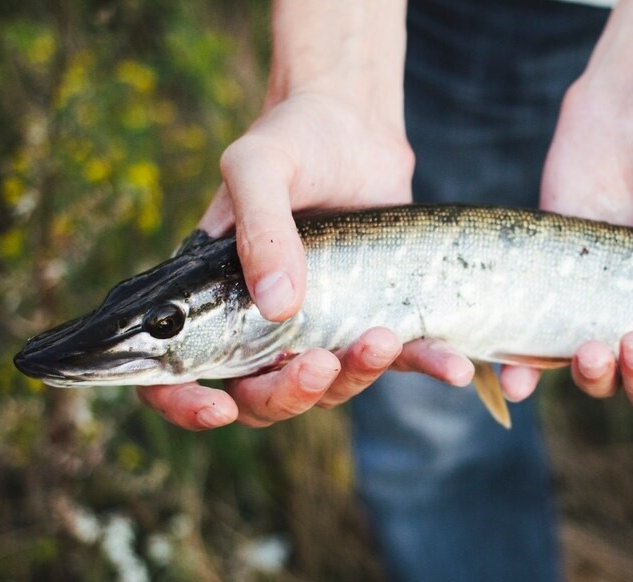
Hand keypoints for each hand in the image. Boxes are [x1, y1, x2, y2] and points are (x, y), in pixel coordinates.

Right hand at [137, 93, 474, 428]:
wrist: (355, 123)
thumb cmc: (291, 138)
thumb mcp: (259, 167)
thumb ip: (259, 229)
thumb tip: (277, 307)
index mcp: (212, 297)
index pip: (178, 373)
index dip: (186, 403)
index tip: (217, 408)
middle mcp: (262, 324)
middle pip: (260, 396)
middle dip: (287, 394)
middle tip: (319, 363)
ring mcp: (321, 326)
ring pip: (328, 388)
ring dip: (354, 377)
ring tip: (382, 338)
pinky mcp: (375, 315)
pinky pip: (397, 357)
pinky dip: (425, 365)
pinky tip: (454, 366)